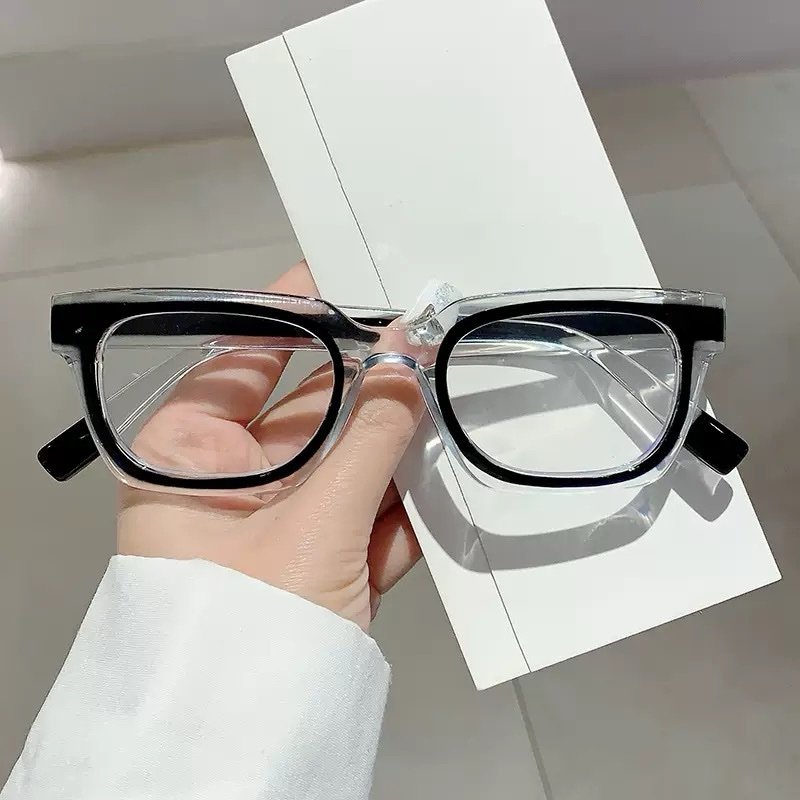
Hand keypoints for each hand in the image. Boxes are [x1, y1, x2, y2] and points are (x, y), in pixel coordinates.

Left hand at [117, 262, 423, 631]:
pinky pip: (362, 512)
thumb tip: (410, 355)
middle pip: (308, 414)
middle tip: (422, 344)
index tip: (340, 280)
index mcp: (188, 457)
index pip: (238, 359)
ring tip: (443, 400)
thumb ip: (371, 436)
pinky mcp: (317, 559)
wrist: (255, 747)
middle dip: (367, 390)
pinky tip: (438, 474)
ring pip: (345, 463)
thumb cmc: (249, 625)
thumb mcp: (314, 523)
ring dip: (394, 447)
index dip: (290, 317)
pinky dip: (398, 503)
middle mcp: (228, 481)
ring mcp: (277, 522)